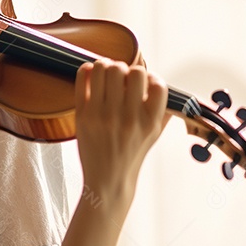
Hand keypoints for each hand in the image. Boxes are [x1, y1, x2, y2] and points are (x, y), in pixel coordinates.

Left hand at [74, 59, 168, 218]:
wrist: (108, 180)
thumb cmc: (132, 153)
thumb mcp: (154, 133)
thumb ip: (162, 107)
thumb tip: (159, 79)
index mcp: (150, 121)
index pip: (158, 83)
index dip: (151, 77)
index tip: (144, 82)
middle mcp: (128, 118)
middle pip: (132, 71)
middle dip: (128, 69)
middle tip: (122, 77)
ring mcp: (104, 116)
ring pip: (106, 68)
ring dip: (108, 65)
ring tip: (107, 73)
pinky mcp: (83, 115)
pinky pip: (84, 77)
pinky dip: (88, 70)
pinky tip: (92, 75)